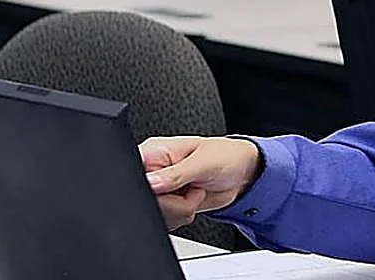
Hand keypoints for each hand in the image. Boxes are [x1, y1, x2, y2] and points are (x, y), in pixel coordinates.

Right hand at [139, 136, 261, 229]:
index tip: (167, 189)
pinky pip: (164, 222)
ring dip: (179, 211)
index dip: (146, 187)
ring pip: (154, 215)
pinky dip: (180, 217)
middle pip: (142, 200)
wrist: (242, 173)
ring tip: (194, 193)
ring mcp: (159, 190)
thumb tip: (151, 182)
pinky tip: (191, 202)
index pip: (132, 173)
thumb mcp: (203, 162)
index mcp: (155, 152)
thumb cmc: (226, 156)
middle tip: (190, 190)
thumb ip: (176, 174)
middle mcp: (152, 171)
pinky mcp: (167, 205)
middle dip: (170, 203)